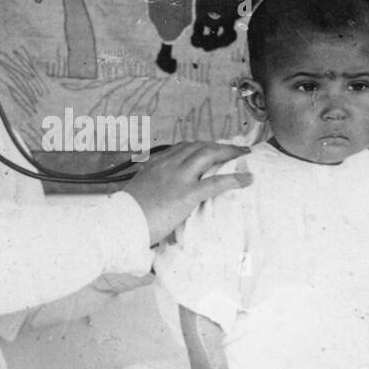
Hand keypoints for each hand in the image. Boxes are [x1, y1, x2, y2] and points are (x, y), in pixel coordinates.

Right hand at [120, 142, 250, 245]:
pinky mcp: (187, 194)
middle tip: (235, 149)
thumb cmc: (126, 215)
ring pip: (209, 155)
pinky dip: (235, 179)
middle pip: (199, 147)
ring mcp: (178, 178)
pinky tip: (247, 179)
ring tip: (245, 156)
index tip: (212, 148)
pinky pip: (216, 182)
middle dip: (220, 146)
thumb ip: (150, 190)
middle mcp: (168, 165)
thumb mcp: (137, 194)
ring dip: (230, 153)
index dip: (201, 146)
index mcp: (156, 164)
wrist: (121, 222)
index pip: (183, 148)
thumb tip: (156, 199)